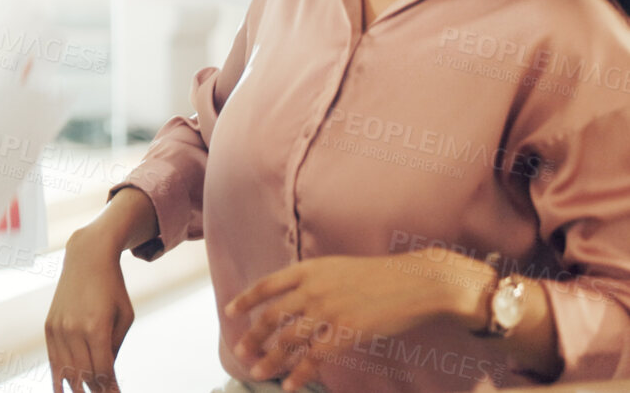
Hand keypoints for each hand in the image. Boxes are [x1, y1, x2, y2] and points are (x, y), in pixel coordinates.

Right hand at [45, 229, 136, 391]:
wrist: (87, 258)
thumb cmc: (112, 288)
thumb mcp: (124, 317)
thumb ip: (115, 347)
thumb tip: (106, 373)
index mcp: (97, 328)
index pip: (104, 371)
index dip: (111, 389)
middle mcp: (74, 330)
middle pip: (85, 374)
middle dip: (96, 390)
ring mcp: (59, 328)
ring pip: (67, 371)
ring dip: (78, 388)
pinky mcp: (49, 326)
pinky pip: (53, 359)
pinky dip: (58, 378)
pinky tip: (63, 392)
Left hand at [225, 253, 490, 391]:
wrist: (417, 281)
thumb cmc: (381, 276)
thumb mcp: (338, 268)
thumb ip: (313, 281)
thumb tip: (291, 299)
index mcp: (309, 270)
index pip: (266, 285)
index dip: (246, 300)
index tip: (231, 312)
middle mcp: (313, 289)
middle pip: (272, 316)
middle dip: (254, 336)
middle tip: (241, 351)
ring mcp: (328, 311)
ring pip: (288, 340)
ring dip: (271, 359)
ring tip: (258, 372)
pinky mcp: (347, 332)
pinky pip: (315, 358)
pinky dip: (300, 373)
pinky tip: (291, 385)